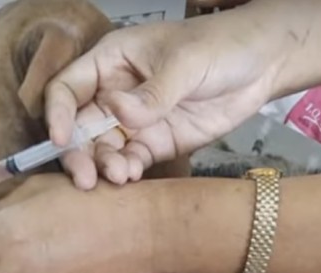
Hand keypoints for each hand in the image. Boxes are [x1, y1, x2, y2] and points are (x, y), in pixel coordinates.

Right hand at [46, 6, 282, 188]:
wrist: (263, 66)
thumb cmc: (220, 45)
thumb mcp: (186, 62)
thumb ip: (153, 91)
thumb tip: (118, 112)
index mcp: (110, 63)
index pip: (67, 88)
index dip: (57, 114)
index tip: (59, 139)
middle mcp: (113, 95)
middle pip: (80, 128)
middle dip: (78, 154)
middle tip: (84, 178)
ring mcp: (133, 123)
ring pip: (102, 150)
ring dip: (103, 167)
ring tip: (120, 176)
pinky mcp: (153, 144)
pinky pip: (129, 162)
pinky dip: (126, 172)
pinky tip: (132, 177)